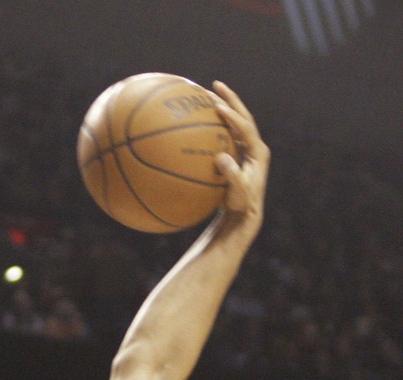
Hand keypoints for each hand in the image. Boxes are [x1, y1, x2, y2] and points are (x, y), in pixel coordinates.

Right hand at [212, 80, 269, 232]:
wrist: (246, 214)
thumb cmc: (242, 204)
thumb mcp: (238, 191)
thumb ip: (232, 174)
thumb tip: (220, 158)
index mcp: (258, 152)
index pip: (246, 127)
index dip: (232, 116)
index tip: (217, 107)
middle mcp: (255, 146)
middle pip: (243, 116)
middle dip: (230, 99)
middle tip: (216, 84)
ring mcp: (246, 150)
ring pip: (235, 123)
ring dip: (223, 108)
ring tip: (208, 95)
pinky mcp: (238, 155)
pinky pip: (226, 134)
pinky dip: (215, 125)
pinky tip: (200, 121)